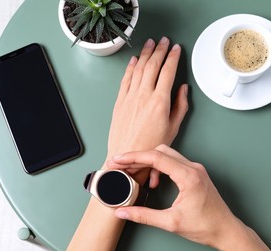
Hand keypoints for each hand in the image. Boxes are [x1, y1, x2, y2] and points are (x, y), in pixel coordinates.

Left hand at [105, 37, 187, 167]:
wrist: (126, 156)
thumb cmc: (150, 146)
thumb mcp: (173, 128)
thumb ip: (180, 106)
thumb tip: (182, 89)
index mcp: (159, 101)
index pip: (168, 71)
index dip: (173, 57)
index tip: (176, 48)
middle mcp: (143, 95)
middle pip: (152, 65)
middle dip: (160, 50)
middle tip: (164, 41)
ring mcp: (129, 97)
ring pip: (138, 69)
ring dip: (145, 54)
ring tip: (150, 44)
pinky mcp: (119, 101)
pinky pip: (125, 79)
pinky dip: (130, 67)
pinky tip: (134, 61)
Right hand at [108, 145, 270, 250]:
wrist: (226, 231)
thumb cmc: (205, 227)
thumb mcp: (171, 223)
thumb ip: (144, 216)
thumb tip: (123, 212)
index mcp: (188, 177)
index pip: (156, 158)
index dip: (133, 157)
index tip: (118, 160)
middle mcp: (193, 168)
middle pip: (159, 151)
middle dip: (137, 158)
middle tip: (120, 166)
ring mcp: (195, 169)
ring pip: (165, 155)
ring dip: (147, 162)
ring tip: (134, 175)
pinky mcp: (194, 174)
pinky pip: (172, 162)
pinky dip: (158, 168)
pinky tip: (153, 182)